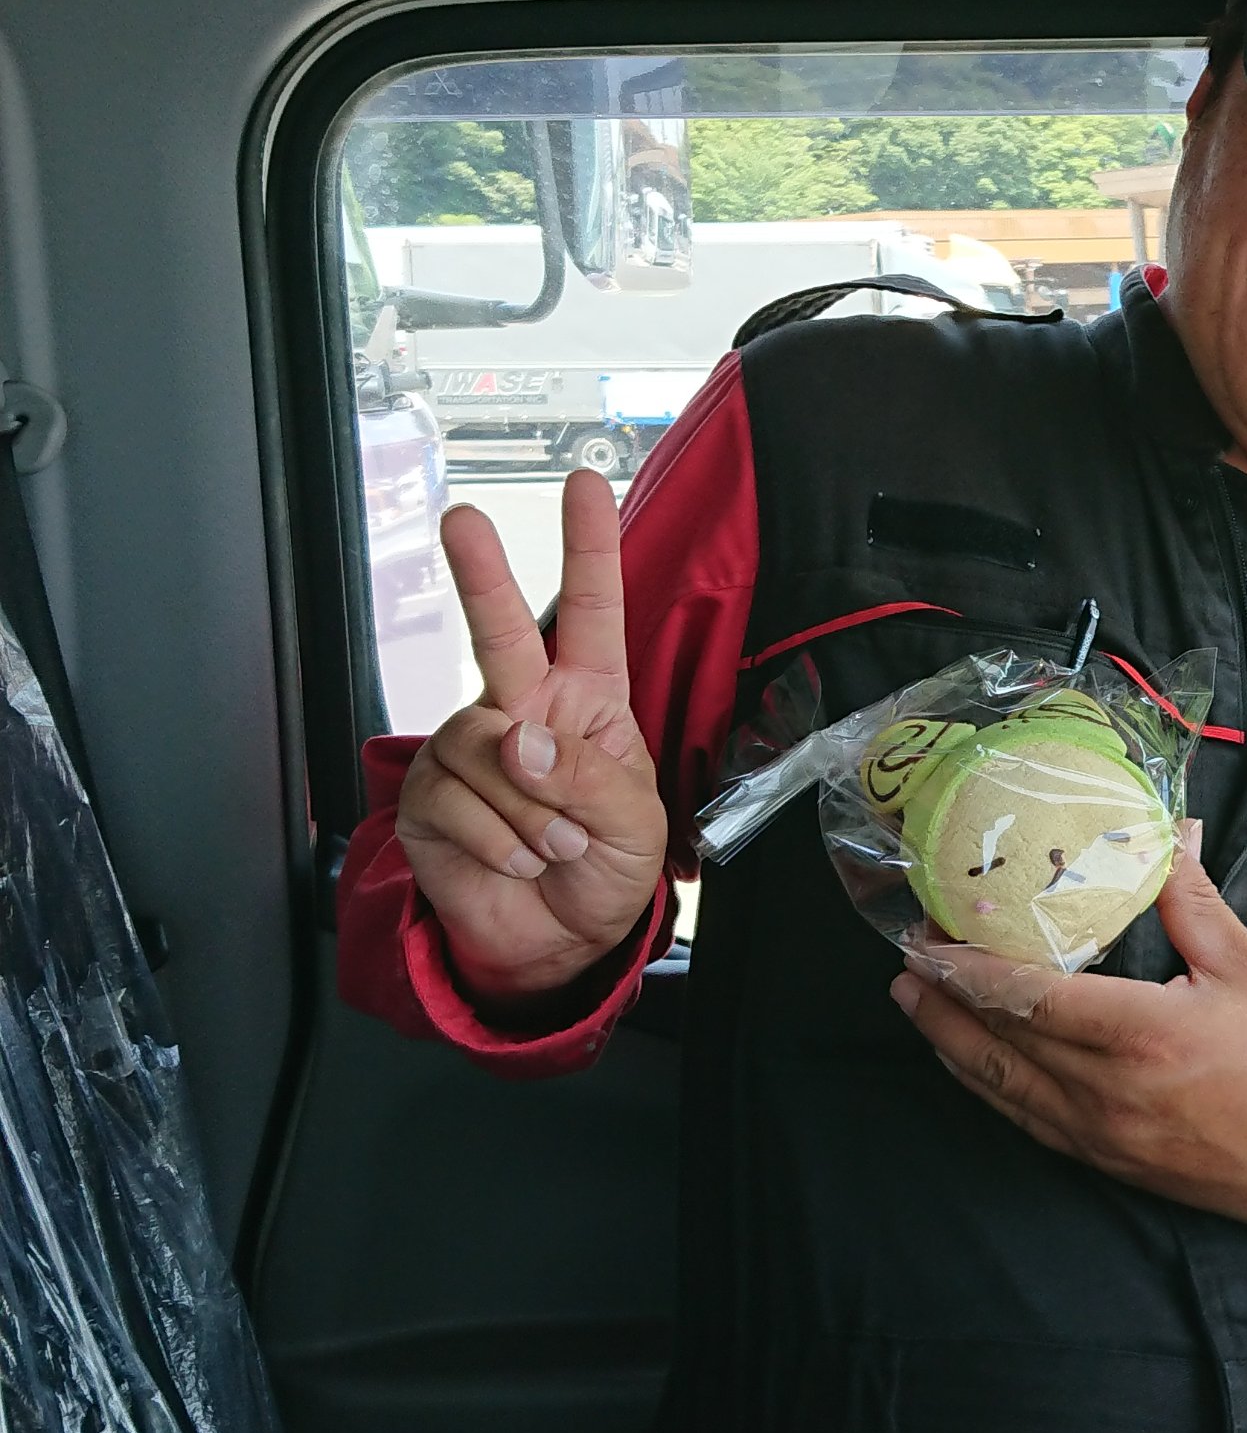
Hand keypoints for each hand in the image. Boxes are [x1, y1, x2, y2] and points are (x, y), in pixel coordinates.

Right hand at [395, 472, 668, 1000]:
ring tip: (550, 845)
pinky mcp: (429, 797)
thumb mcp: (631, 825)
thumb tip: (520, 741)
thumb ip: (586, 777)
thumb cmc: (604, 873)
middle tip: (461, 521)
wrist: (556, 947)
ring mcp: (471, 751)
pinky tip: (513, 860)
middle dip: (481, 574)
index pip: (592, 614)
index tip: (586, 485)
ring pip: (482, 745)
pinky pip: (453, 799)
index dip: (589, 549)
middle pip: (500, 631)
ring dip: (526, 807)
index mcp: (588, 702)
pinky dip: (494, 838)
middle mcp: (523, 712)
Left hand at [891, 843, 1246, 1292]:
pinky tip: (965, 1060)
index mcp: (1140, 1035)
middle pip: (997, 1042)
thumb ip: (1192, 901)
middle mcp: (1105, 1091)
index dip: (967, 969)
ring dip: (947, 1042)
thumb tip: (1167, 831)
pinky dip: (984, 1086)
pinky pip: (1025, 1120)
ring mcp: (1099, 1134)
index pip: (1028, 998)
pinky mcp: (1104, 1161)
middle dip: (941, 999)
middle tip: (903, 957)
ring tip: (909, 1001)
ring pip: (999, 1087)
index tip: (927, 937)